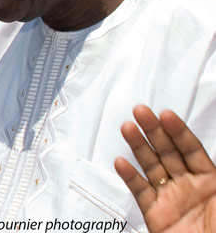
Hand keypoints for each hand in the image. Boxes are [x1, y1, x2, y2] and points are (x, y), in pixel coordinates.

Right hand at [115, 105, 215, 232]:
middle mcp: (190, 187)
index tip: (166, 115)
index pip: (192, 150)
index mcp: (213, 182)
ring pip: (151, 166)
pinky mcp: (155, 215)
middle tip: (141, 112)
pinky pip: (140, 191)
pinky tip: (122, 162)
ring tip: (127, 128)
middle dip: (154, 131)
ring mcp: (171, 199)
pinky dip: (130, 176)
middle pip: (169, 152)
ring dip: (138, 146)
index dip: (179, 132)